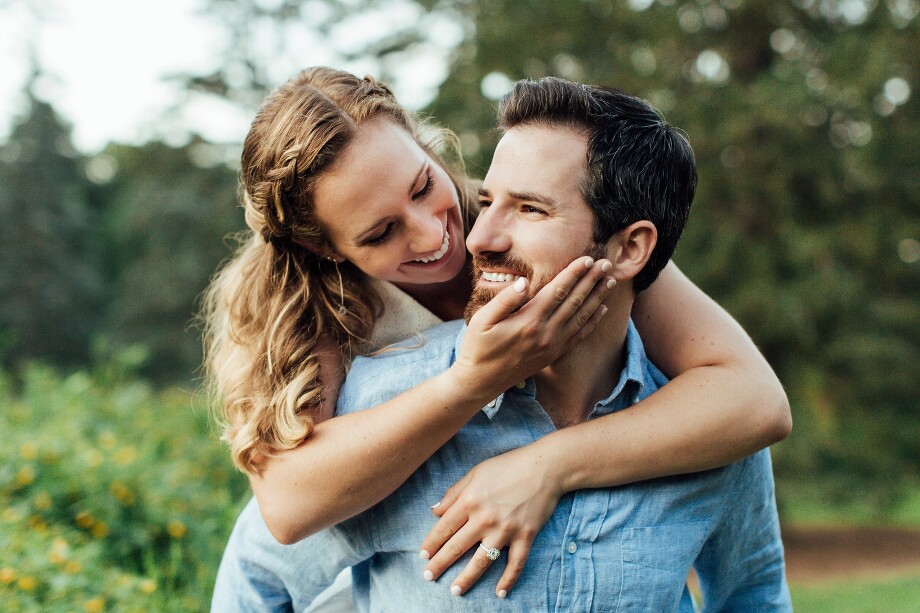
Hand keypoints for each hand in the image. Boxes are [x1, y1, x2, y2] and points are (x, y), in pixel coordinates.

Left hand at [418, 446, 563, 597]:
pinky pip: (515, 563)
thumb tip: (434, 511)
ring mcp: (506, 529)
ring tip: (455, 591)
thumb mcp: (476, 473)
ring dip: (467, 578)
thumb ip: (454, 493)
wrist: (545, 467)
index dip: (431, 543)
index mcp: (471, 500)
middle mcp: (485, 518)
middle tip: (428, 577)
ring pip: (482, 560)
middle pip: (457, 547)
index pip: (444, 527)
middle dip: (440, 564)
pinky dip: (508, 580)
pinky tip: (499, 592)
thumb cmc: (508, 466)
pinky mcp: (525, 536)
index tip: (423, 556)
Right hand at [450, 256, 612, 400]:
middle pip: (575, 301)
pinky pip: (579, 335)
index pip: (557, 291)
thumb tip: (525, 282)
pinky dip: (593, 321)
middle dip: (592, 280)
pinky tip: (602, 309)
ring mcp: (552, 345)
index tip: (587, 259)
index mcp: (529, 320)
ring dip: (598, 297)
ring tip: (611, 281)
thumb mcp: (481, 320)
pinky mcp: (554, 355)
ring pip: (581, 316)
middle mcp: (546, 333)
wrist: (481, 381)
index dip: (574, 273)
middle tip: (606, 263)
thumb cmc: (478, 347)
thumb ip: (504, 300)